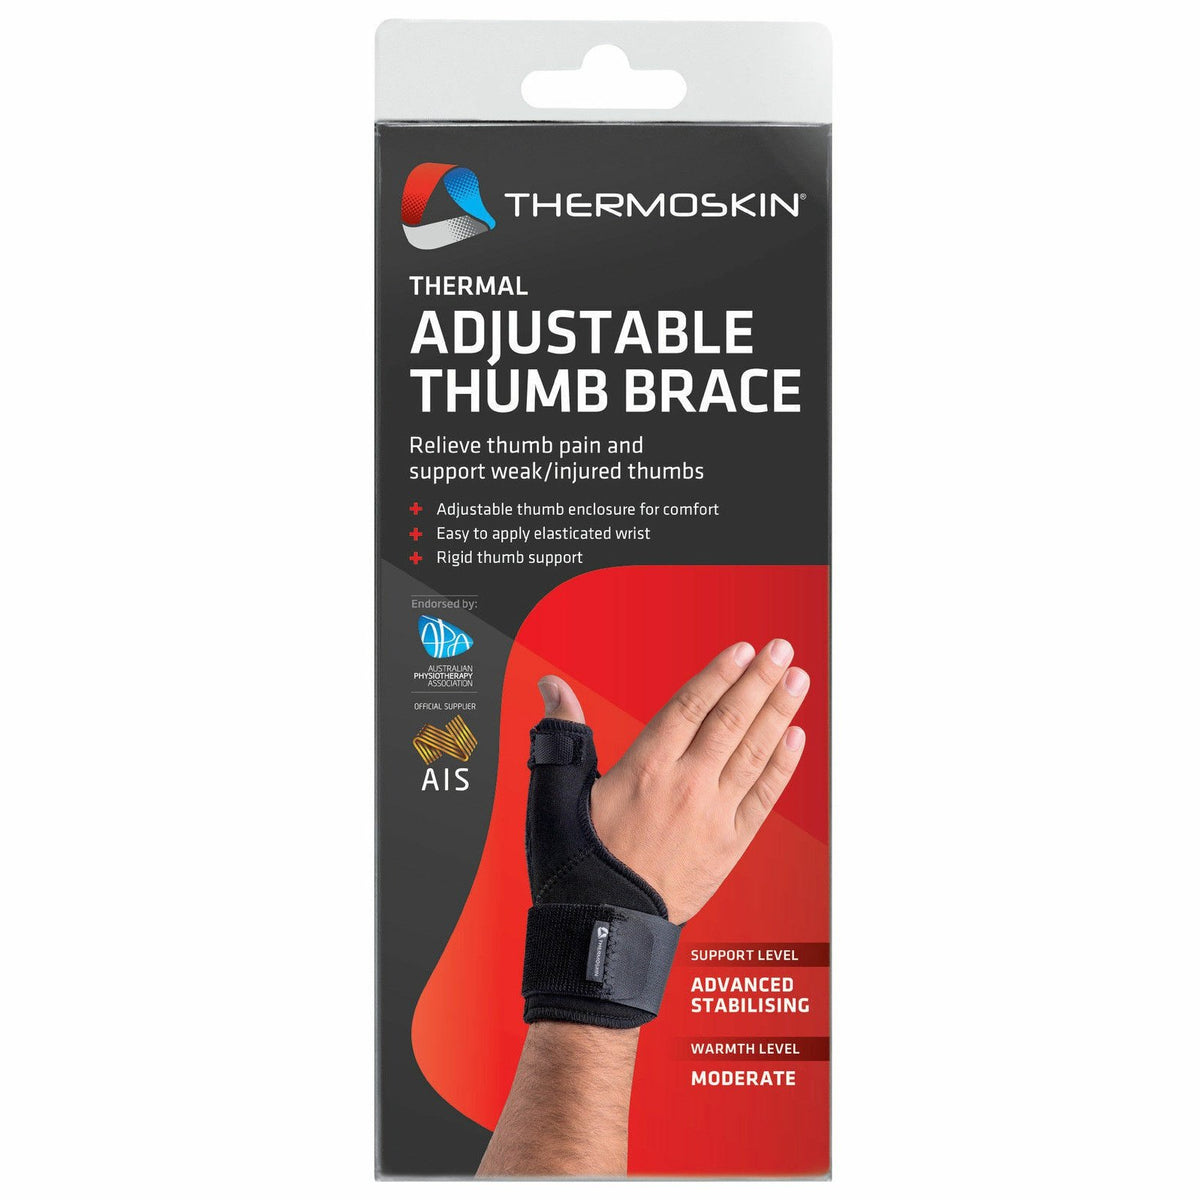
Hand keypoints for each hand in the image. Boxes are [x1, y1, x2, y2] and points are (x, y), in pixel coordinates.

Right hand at [536, 641, 808, 922]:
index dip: (719, 674)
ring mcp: (712, 817)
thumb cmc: (577, 866)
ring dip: (779, 714)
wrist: (603, 930)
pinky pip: (763, 799)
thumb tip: (552, 687)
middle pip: (730, 721)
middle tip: (781, 649)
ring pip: (753, 753)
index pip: (691, 707)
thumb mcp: (554, 795)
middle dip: (759, 681)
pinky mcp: (729, 847)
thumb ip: (563, 735)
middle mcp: (685, 787)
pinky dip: (782, 767)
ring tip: (797, 681)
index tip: (742, 650)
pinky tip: (796, 739)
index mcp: (644, 769)